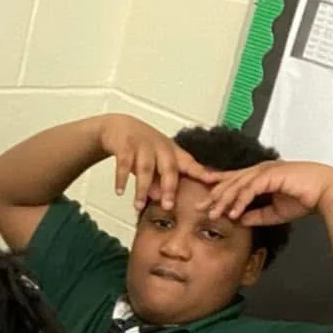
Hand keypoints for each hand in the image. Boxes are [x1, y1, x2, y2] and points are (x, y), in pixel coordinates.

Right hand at [97, 113, 214, 212]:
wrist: (119, 126)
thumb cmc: (141, 148)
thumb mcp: (154, 163)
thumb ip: (158, 181)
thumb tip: (160, 199)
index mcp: (172, 152)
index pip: (190, 164)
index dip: (203, 174)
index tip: (214, 184)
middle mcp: (160, 147)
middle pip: (168, 168)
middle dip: (169, 187)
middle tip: (168, 206)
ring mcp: (143, 145)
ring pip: (145, 168)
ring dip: (142, 188)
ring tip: (138, 206)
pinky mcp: (125, 144)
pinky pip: (124, 163)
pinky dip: (122, 178)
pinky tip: (120, 191)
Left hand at [204, 160, 332, 225]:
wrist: (325, 191)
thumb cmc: (303, 199)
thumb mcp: (274, 212)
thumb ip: (256, 215)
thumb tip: (239, 221)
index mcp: (259, 176)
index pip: (233, 182)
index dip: (218, 191)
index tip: (204, 204)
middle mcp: (260, 170)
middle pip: (230, 182)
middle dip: (214, 196)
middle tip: (198, 208)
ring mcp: (265, 171)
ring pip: (237, 185)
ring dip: (224, 200)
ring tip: (212, 214)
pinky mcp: (272, 175)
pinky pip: (250, 189)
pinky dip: (240, 201)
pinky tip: (233, 213)